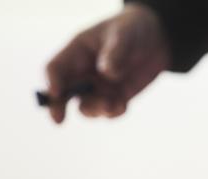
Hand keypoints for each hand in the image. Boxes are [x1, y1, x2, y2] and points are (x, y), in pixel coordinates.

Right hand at [44, 4, 169, 122]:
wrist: (156, 39)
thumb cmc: (133, 29)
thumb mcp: (124, 34)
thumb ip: (115, 52)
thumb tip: (107, 73)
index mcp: (76, 52)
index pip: (55, 68)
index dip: (51, 81)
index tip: (56, 93)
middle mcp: (82, 73)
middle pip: (61, 93)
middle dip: (58, 107)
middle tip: (58, 120)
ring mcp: (97, 88)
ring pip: (85, 107)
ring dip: (95, 110)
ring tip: (111, 104)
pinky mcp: (113, 98)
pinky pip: (108, 112)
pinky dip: (113, 113)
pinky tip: (124, 106)